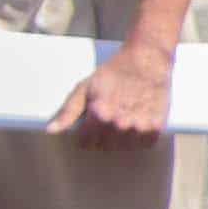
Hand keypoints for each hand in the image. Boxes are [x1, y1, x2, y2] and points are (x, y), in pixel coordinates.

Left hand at [46, 33, 173, 145]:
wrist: (147, 60)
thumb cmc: (114, 71)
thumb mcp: (85, 87)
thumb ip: (68, 111)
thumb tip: (51, 130)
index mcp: (99, 115)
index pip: (86, 143)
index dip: (85, 135)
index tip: (89, 127)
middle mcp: (119, 124)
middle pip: (105, 147)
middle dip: (102, 137)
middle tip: (106, 123)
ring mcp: (139, 126)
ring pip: (125, 148)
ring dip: (121, 139)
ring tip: (122, 123)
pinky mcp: (156, 125)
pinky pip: (145, 144)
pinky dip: (140, 138)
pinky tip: (137, 124)